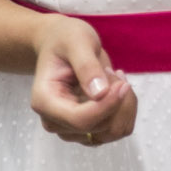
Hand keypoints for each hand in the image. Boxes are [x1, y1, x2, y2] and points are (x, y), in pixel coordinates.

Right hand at [29, 15, 133, 147]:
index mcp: (44, 102)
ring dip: (124, 105)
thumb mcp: (76, 41)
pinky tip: (117, 88)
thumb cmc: (64, 38)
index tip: (123, 84)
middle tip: (114, 72)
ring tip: (115, 77)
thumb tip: (100, 94)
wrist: (61, 43)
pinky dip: (126, 109)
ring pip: (113, 132)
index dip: (107, 106)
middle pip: (99, 128)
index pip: (80, 120)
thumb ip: (86, 66)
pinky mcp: (88, 130)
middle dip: (117, 101)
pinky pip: (118, 129)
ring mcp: (72, 129)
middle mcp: (55, 122)